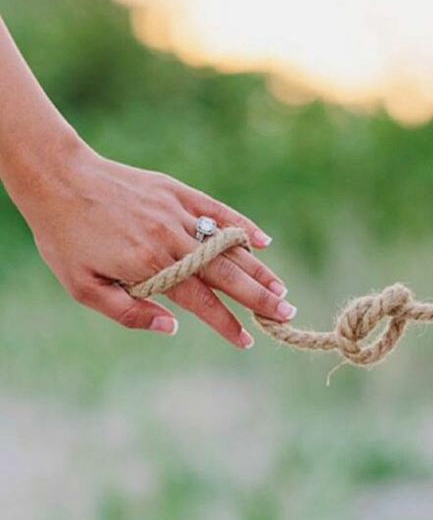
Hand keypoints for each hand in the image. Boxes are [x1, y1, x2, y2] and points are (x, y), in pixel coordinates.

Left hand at [10, 140, 295, 347]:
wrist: (59, 179)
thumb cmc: (66, 238)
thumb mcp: (83, 287)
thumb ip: (129, 312)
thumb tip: (173, 328)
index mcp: (149, 266)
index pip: (200, 302)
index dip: (226, 324)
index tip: (248, 340)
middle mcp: (170, 239)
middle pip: (225, 274)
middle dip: (258, 298)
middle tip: (286, 312)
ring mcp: (178, 213)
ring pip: (227, 245)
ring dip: (257, 268)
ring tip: (281, 287)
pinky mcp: (178, 192)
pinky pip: (218, 210)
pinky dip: (242, 225)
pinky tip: (263, 240)